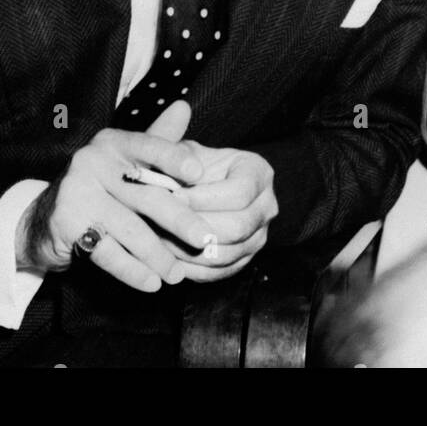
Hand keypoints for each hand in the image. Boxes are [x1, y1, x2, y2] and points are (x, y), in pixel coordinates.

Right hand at [17, 102, 212, 291]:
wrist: (43, 219)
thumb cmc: (101, 187)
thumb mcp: (126, 161)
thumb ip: (158, 140)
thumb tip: (185, 106)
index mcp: (113, 142)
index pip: (149, 146)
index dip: (175, 159)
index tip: (200, 175)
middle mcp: (92, 161)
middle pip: (147, 194)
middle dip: (180, 221)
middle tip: (206, 239)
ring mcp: (77, 191)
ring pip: (130, 228)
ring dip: (159, 255)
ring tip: (178, 274)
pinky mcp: (66, 223)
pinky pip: (108, 252)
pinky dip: (132, 271)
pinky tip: (151, 283)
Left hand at [162, 144, 276, 283]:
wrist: (199, 186)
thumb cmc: (191, 167)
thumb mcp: (187, 153)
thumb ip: (181, 158)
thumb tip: (180, 175)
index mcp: (259, 173)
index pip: (239, 193)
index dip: (204, 198)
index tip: (174, 197)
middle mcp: (266, 207)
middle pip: (237, 227)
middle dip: (196, 227)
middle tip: (163, 222)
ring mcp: (258, 236)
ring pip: (226, 254)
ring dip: (189, 250)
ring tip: (160, 239)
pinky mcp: (244, 260)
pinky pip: (218, 273)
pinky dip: (190, 268)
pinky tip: (168, 256)